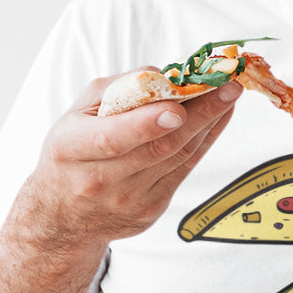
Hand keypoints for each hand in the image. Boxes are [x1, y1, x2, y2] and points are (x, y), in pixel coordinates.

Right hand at [15, 71, 242, 249]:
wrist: (63, 216)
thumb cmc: (72, 152)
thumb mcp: (77, 115)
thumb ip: (118, 90)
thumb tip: (164, 76)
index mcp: (71, 149)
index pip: (112, 139)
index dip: (147, 124)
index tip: (179, 108)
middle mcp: (99, 180)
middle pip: (158, 148)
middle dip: (198, 115)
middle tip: (226, 87)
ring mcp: (127, 200)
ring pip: (178, 157)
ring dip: (209, 124)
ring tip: (229, 96)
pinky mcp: (150, 210)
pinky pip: (185, 170)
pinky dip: (205, 142)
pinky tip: (218, 118)